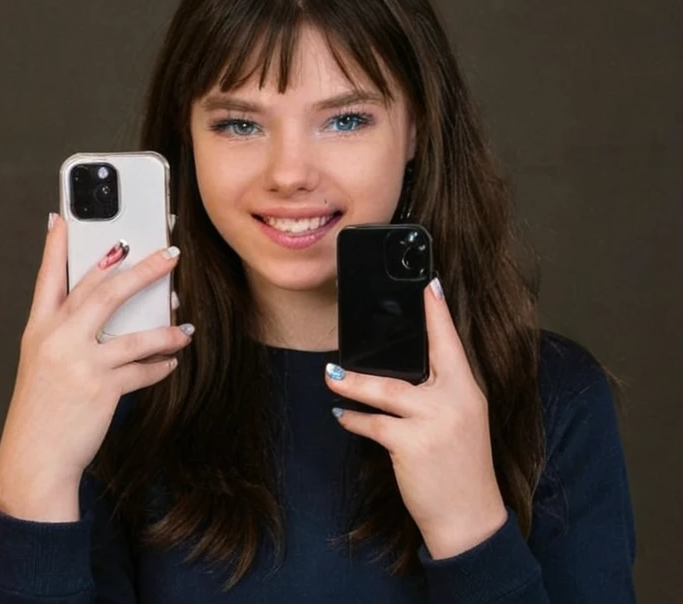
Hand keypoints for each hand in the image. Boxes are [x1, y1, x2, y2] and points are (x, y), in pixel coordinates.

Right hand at [0, 214, 193, 520]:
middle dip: (141, 269)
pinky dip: (161, 365)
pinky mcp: (101, 389)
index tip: (64, 218)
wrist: (34, 458)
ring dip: (166, 328)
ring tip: (185, 324)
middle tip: (169, 253)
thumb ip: (69, 329)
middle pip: (103, 291)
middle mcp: (58, 340)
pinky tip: (171, 362)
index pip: (48, 277)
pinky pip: (143, 370)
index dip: (56, 246)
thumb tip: (109, 302)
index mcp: (40, 329)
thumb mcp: (43, 361)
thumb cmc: (43, 406)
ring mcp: (79, 364)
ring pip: (134, 333)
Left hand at [325, 277, 507, 558]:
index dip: (438, 310)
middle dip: (390, 339)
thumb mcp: (461, 420)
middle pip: (419, 357)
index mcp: (467, 389)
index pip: (451, 341)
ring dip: (352, 383)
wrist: (470, 519)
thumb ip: (440, 392)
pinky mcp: (412, 445)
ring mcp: (433, 422)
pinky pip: (372, 424)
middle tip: (363, 318)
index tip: (427, 284)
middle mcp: (454, 400)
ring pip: (384, 389)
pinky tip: (341, 415)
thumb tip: (405, 370)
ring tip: (332, 375)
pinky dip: (352, 419)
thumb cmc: (462, 466)